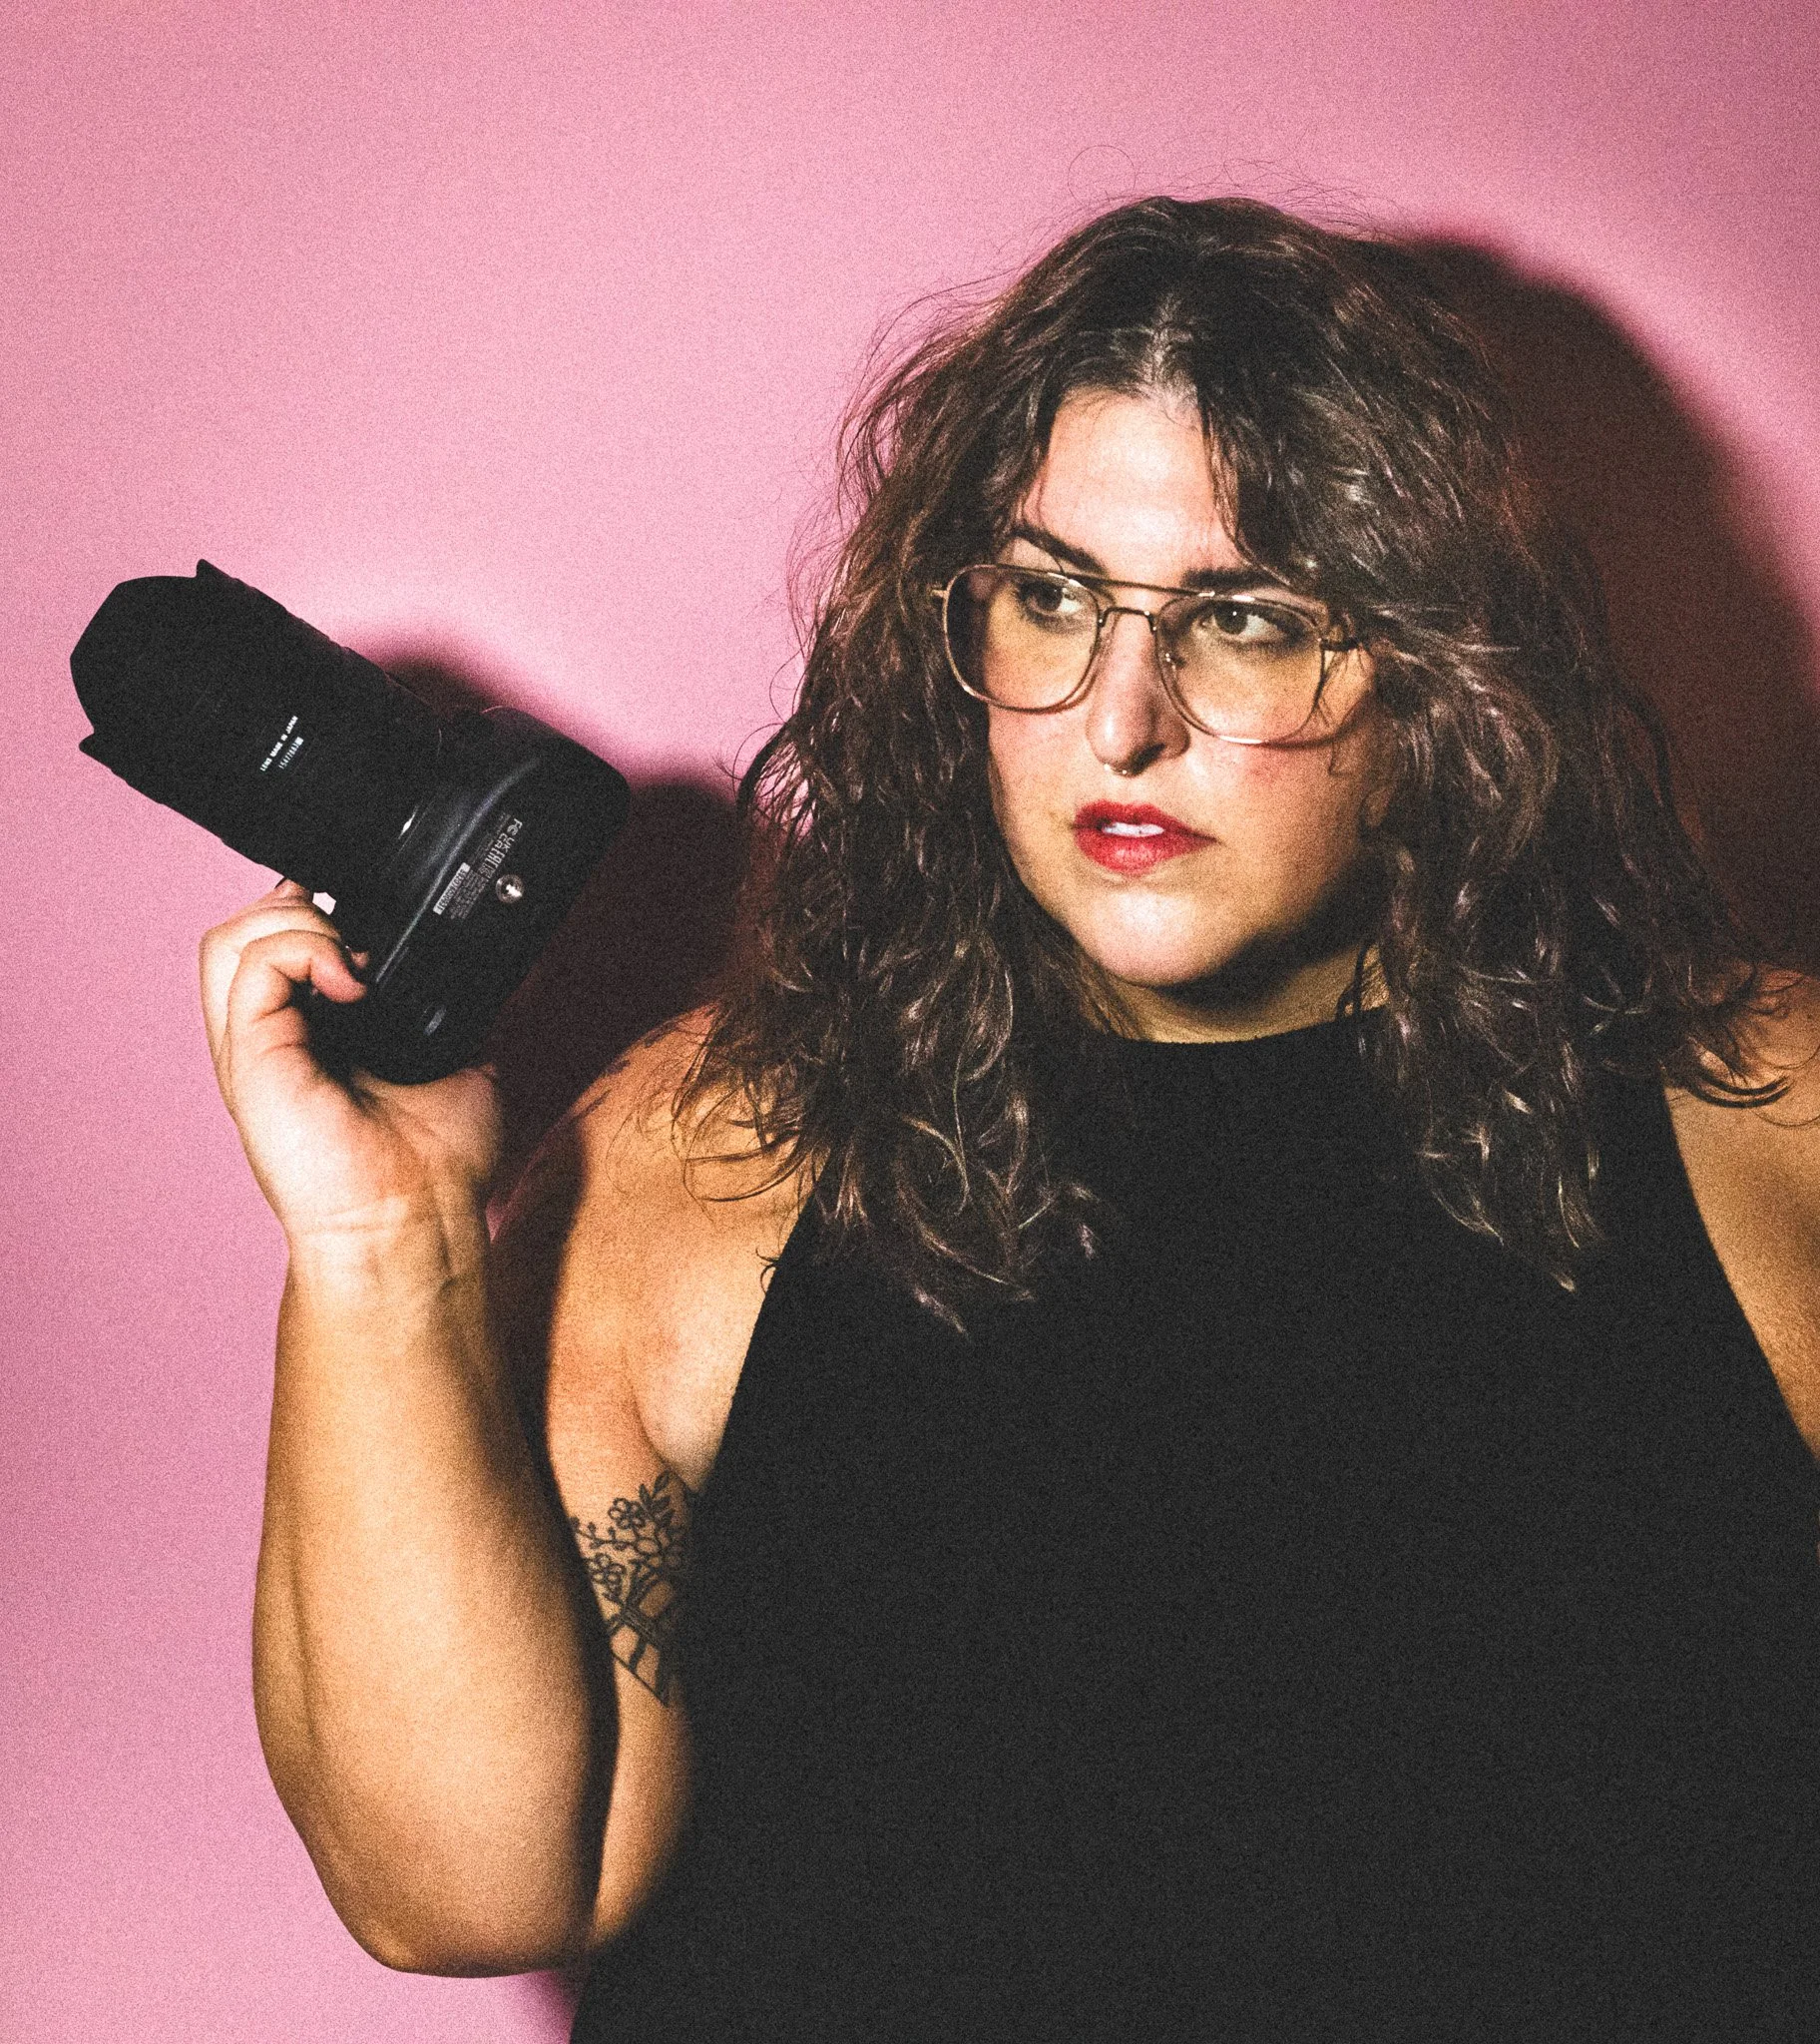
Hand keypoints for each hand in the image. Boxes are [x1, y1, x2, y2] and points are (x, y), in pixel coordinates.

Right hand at [201, 881, 501, 1245]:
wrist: (415, 1219)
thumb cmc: (439, 1162)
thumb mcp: (459, 1061)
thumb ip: (447, 1010)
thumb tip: (471, 969)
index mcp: (312, 1037)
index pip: (282, 946)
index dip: (316, 913)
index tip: (371, 914)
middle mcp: (274, 1037)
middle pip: (244, 931)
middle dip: (298, 906)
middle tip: (357, 936)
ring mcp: (255, 1047)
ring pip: (229, 939)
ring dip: (296, 922)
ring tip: (351, 958)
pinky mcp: (250, 1057)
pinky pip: (250, 965)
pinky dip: (302, 948)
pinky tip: (352, 982)